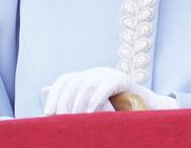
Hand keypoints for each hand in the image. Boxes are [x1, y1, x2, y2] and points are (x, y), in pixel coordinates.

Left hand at [41, 67, 177, 114]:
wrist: (145, 107)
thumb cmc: (117, 108)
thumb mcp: (90, 103)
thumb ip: (69, 96)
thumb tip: (44, 90)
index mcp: (86, 76)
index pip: (64, 80)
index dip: (54, 95)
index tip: (47, 114)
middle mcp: (96, 72)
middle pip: (73, 81)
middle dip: (64, 101)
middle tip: (61, 119)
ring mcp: (109, 74)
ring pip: (88, 83)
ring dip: (78, 102)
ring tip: (75, 118)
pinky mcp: (123, 79)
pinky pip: (107, 86)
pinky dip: (97, 98)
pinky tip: (91, 111)